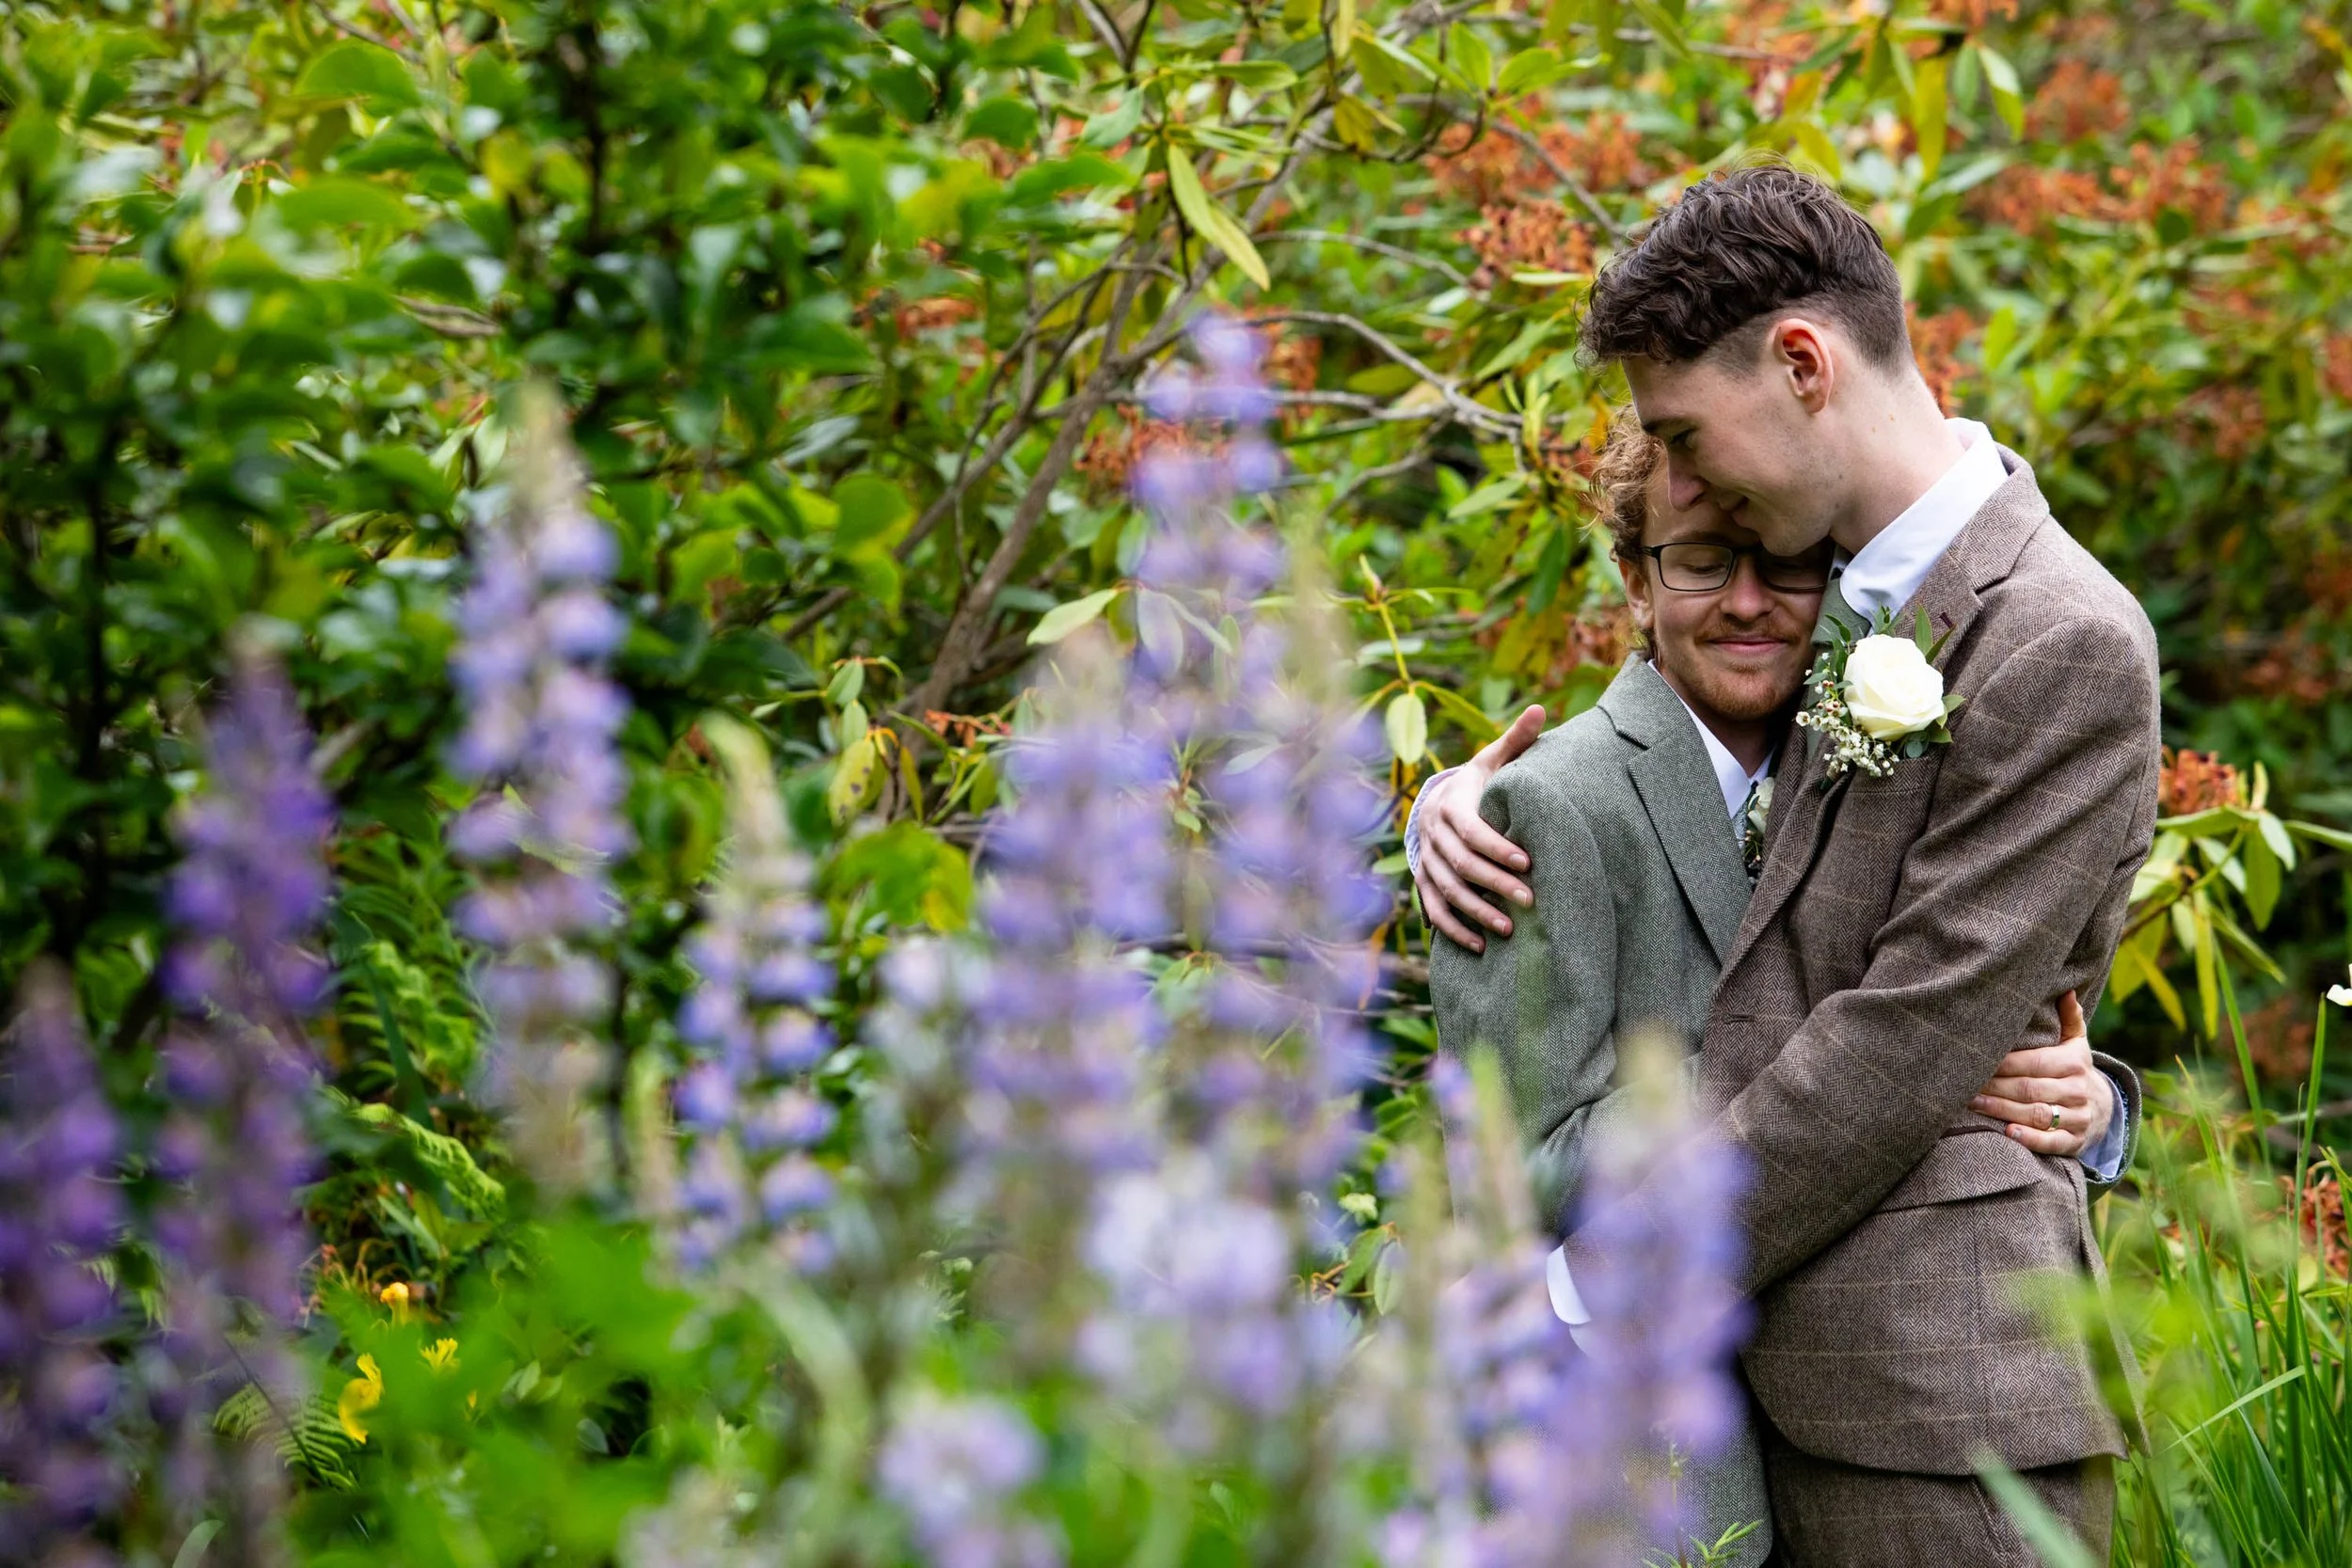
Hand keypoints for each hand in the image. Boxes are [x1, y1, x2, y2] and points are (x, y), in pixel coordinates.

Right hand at [1411, 704, 1543, 953]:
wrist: (1436, 804)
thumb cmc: (1477, 785)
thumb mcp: (1492, 761)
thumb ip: (1517, 740)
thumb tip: (1543, 709)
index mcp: (1451, 805)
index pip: (1471, 831)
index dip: (1496, 847)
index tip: (1527, 862)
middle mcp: (1432, 835)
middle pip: (1461, 865)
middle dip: (1494, 884)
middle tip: (1529, 900)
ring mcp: (1425, 861)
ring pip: (1447, 891)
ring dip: (1476, 912)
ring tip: (1510, 929)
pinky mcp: (1423, 882)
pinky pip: (1434, 910)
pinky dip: (1454, 929)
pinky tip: (1479, 946)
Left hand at [1968, 991, 2111, 1157]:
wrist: (2104, 1108)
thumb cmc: (2074, 1069)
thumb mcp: (2076, 1043)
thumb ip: (2069, 1018)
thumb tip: (2066, 990)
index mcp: (2074, 1064)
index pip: (2033, 1062)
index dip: (2003, 1063)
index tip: (1976, 1060)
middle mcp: (2078, 1091)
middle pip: (2029, 1088)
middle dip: (1995, 1086)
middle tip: (1965, 1084)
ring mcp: (2078, 1118)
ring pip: (2036, 1114)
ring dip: (2003, 1110)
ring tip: (1974, 1104)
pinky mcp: (2075, 1142)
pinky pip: (2052, 1142)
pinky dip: (2030, 1138)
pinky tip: (2008, 1132)